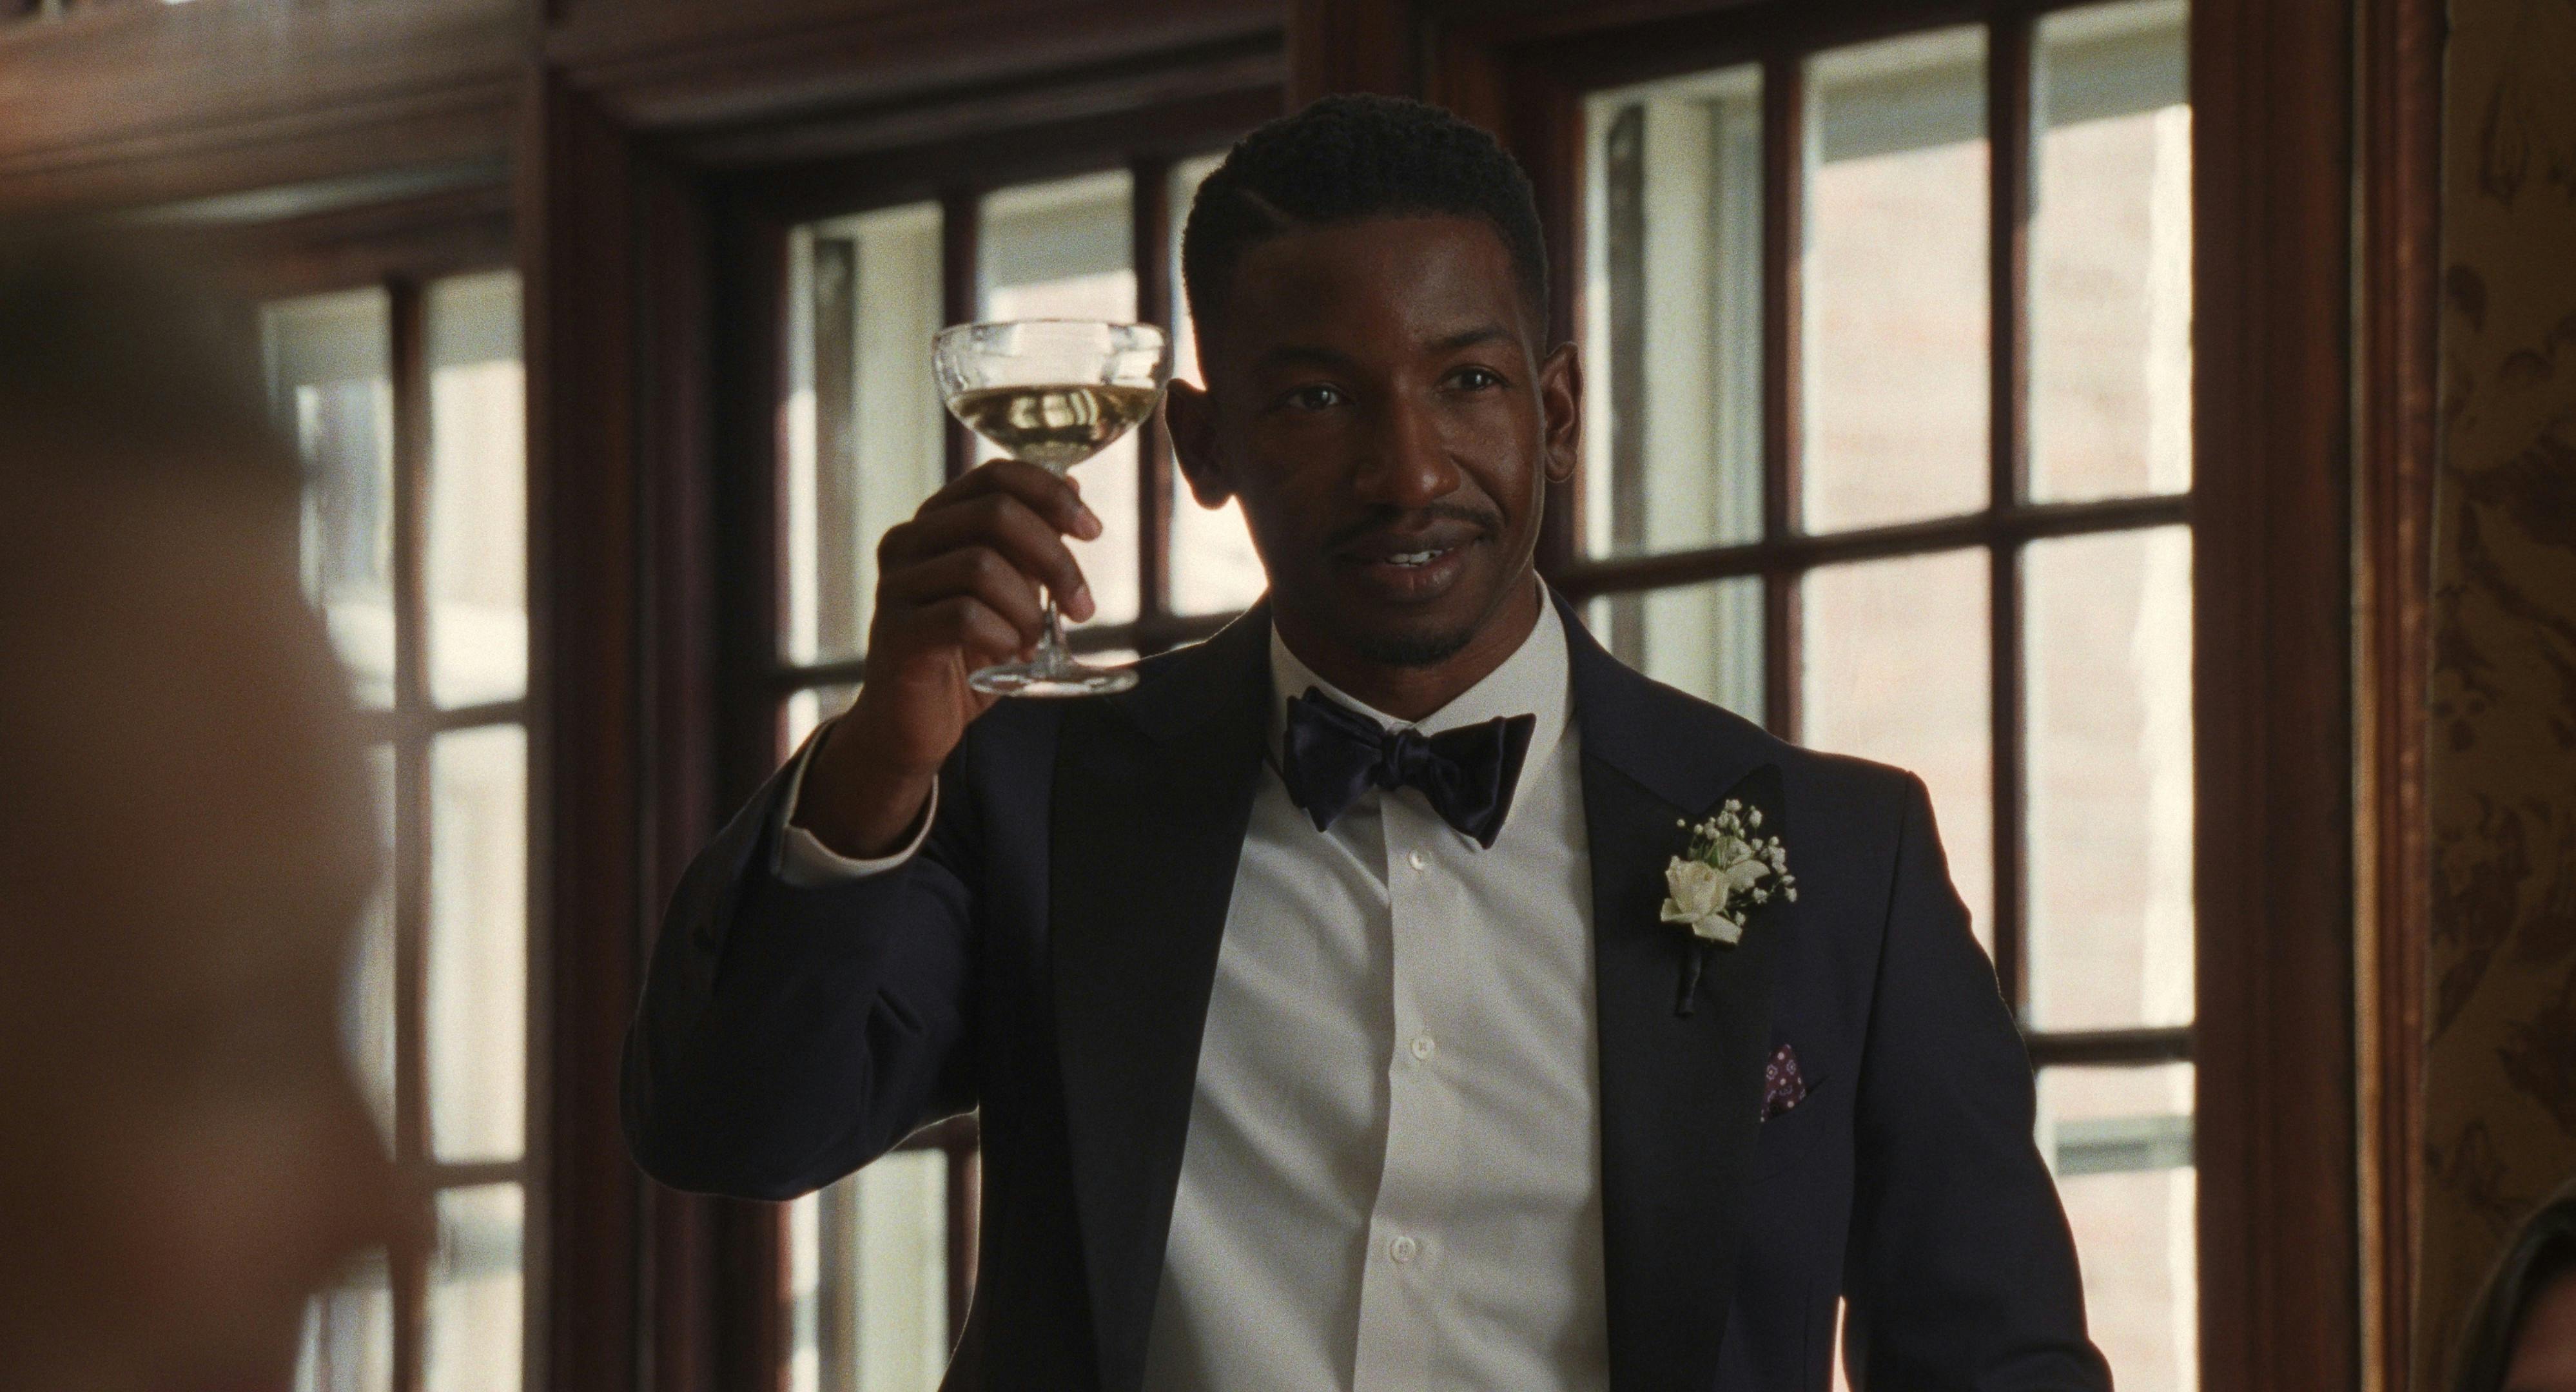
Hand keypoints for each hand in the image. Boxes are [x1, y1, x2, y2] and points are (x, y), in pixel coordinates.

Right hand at [793, 459, 1101, 857]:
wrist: (912, 724)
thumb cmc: (964, 655)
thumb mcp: (1009, 592)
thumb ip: (1030, 544)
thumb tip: (1070, 483)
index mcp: (936, 522)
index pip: (996, 476)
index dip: (1051, 494)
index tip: (1092, 530)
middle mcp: (908, 542)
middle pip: (994, 513)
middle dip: (1054, 557)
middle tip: (1081, 605)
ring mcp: (896, 586)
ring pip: (980, 565)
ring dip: (1026, 607)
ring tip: (1033, 640)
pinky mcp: (897, 631)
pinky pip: (963, 615)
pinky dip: (1002, 637)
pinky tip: (1009, 656)